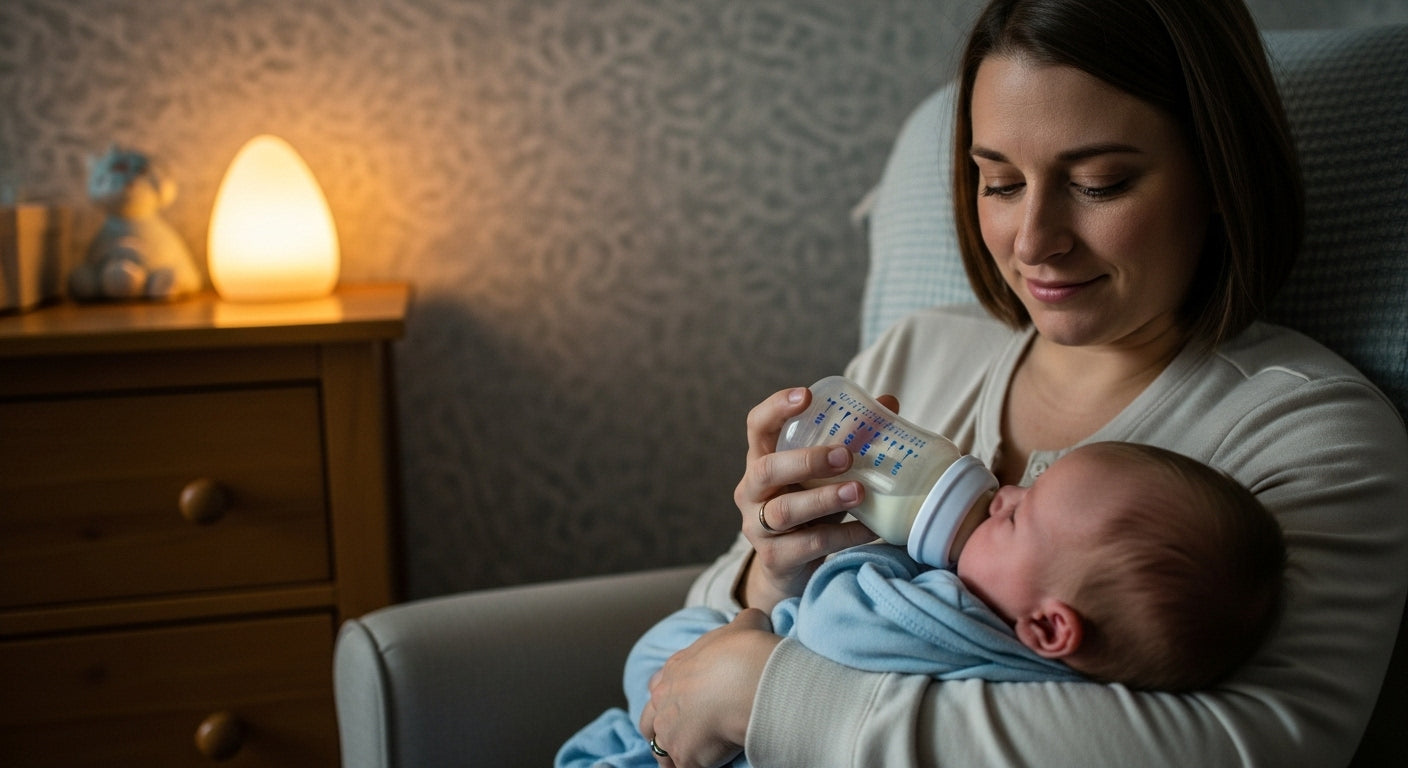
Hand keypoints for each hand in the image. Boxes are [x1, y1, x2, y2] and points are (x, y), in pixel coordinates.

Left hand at [639, 608, 778, 767]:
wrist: (746, 680)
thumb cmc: (744, 651)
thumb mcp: (745, 625)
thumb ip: (744, 623)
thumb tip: (754, 619)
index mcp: (676, 669)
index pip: (660, 684)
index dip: (669, 695)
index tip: (681, 701)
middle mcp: (665, 700)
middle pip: (648, 721)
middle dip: (659, 729)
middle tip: (677, 735)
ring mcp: (671, 730)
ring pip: (659, 750)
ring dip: (669, 755)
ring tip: (687, 757)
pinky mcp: (684, 756)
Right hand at [734, 387, 890, 610]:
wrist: (792, 569)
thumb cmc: (811, 510)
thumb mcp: (825, 475)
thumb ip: (850, 441)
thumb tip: (889, 404)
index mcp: (762, 460)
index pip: (757, 426)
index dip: (776, 408)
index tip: (806, 396)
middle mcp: (751, 491)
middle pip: (767, 469)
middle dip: (806, 460)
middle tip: (844, 455)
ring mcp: (758, 526)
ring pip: (785, 510)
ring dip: (824, 499)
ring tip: (859, 491)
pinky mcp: (775, 558)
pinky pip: (809, 544)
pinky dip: (843, 534)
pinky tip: (870, 529)